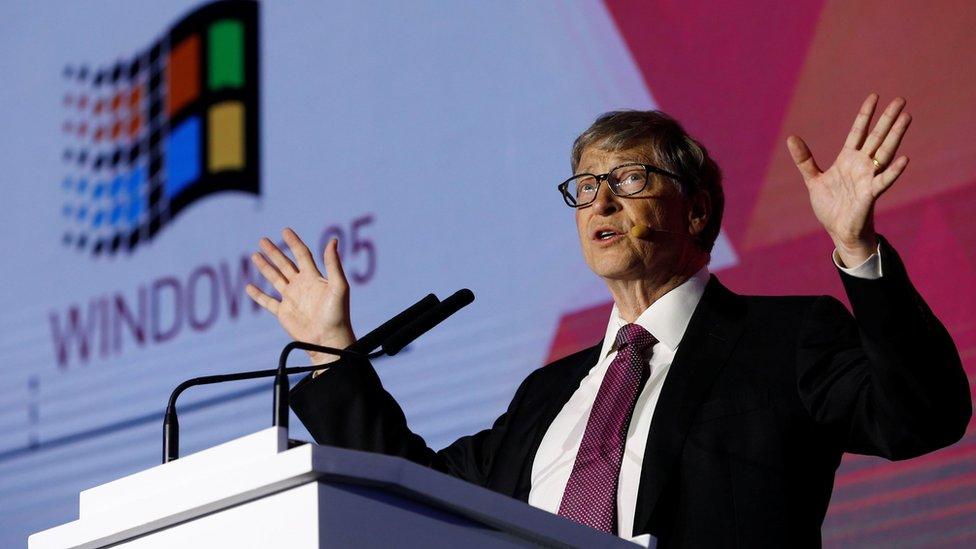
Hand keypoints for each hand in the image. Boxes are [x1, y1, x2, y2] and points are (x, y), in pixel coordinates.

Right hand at [246, 228, 354, 365]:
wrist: (328, 339)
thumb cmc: (337, 313)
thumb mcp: (338, 286)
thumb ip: (333, 264)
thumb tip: (333, 240)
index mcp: (314, 277)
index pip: (302, 254)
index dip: (293, 242)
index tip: (285, 231)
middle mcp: (302, 285)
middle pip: (285, 264)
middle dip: (274, 252)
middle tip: (262, 240)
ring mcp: (292, 298)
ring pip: (275, 279)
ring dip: (265, 267)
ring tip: (255, 255)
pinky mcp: (284, 312)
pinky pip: (268, 302)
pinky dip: (258, 295)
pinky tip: (249, 287)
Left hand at [787, 94, 911, 266]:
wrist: (838, 230)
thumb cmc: (830, 205)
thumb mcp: (813, 179)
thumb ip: (804, 159)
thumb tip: (791, 138)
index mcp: (847, 159)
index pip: (858, 132)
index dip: (865, 114)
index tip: (874, 96)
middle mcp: (862, 165)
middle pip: (876, 137)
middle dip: (888, 119)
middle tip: (901, 99)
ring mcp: (868, 178)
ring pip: (885, 152)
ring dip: (896, 135)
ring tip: (906, 118)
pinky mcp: (870, 194)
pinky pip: (884, 180)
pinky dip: (893, 171)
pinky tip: (904, 159)